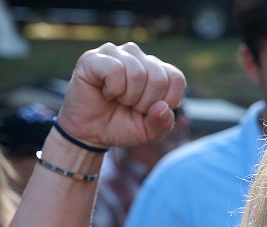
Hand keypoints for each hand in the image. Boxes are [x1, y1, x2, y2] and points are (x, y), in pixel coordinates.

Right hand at [58, 42, 185, 149]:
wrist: (90, 133)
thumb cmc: (121, 126)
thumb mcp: (149, 131)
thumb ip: (163, 122)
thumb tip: (162, 107)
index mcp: (155, 69)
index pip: (176, 79)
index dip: (167, 102)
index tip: (149, 110)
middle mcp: (137, 56)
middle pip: (159, 78)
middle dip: (146, 103)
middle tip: (130, 106)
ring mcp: (115, 53)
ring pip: (138, 73)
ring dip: (128, 97)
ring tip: (117, 99)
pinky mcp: (93, 58)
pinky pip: (115, 69)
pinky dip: (114, 89)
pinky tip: (105, 92)